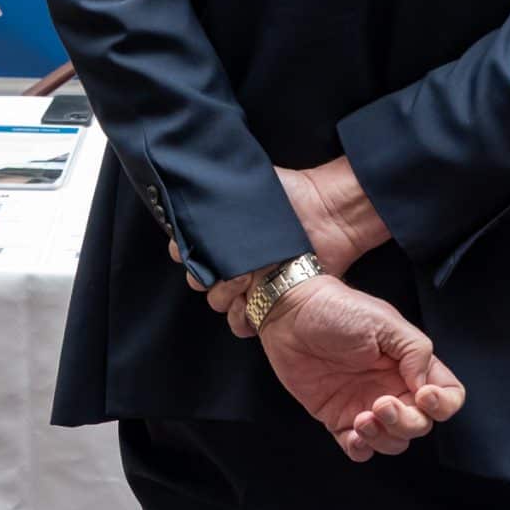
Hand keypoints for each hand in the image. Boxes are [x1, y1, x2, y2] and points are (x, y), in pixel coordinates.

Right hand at [179, 160, 394, 334]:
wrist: (327, 213)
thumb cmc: (290, 195)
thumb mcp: (251, 186)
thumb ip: (222, 193)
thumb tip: (197, 194)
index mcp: (224, 236)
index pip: (188, 251)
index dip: (182, 251)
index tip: (184, 247)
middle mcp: (234, 260)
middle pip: (199, 280)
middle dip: (201, 275)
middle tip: (218, 263)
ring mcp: (251, 283)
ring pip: (217, 301)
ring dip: (222, 294)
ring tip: (243, 279)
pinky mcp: (270, 301)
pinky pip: (243, 323)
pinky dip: (241, 319)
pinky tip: (247, 305)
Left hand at [255, 276, 466, 461]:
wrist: (290, 314)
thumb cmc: (337, 308)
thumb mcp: (384, 321)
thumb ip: (415, 351)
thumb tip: (427, 385)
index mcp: (410, 364)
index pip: (447, 394)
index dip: (444, 404)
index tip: (423, 396)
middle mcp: (392, 387)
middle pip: (421, 424)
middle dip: (407, 423)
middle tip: (381, 404)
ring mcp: (366, 405)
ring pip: (393, 441)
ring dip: (384, 438)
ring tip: (363, 418)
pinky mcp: (339, 418)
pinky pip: (359, 448)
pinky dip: (361, 449)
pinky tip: (353, 434)